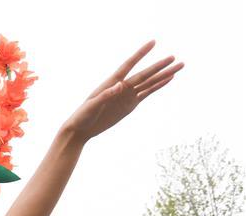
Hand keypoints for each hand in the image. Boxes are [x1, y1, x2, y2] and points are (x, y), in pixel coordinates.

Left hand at [63, 40, 182, 142]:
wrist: (81, 129)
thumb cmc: (83, 115)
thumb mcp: (92, 106)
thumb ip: (106, 95)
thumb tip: (121, 85)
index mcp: (111, 82)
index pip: (129, 64)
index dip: (141, 53)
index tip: (153, 42)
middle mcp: (122, 86)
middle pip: (144, 74)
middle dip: (159, 66)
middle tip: (174, 57)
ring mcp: (127, 95)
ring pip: (149, 82)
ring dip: (163, 75)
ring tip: (178, 67)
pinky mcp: (130, 105)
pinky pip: (147, 93)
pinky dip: (158, 86)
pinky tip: (168, 79)